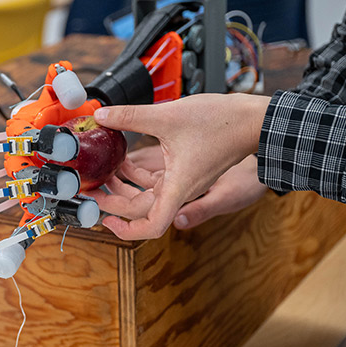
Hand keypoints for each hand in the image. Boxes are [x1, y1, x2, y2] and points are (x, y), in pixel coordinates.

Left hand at [90, 93, 270, 238]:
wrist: (255, 119)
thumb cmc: (224, 123)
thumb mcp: (169, 116)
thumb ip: (131, 117)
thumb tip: (102, 116)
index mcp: (179, 188)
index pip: (152, 226)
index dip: (126, 230)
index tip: (106, 220)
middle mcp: (181, 190)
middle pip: (140, 209)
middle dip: (113, 201)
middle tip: (90, 189)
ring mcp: (184, 182)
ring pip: (146, 194)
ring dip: (123, 185)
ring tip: (101, 172)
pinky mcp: (186, 170)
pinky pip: (156, 180)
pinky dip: (137, 173)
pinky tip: (122, 158)